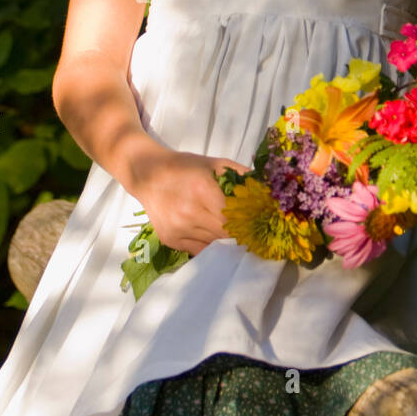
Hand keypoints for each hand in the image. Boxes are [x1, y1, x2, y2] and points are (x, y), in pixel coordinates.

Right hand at [128, 149, 250, 255]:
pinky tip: (214, 237)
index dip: (250, 222)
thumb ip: (243, 176)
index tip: (261, 223)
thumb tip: (268, 193)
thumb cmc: (187, 167)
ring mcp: (178, 229)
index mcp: (204, 190)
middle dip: (241, 234)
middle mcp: (189, 213)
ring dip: (226, 242)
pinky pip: (200, 251)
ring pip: (215, 245)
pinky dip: (211, 246)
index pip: (237, 217)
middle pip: (227, 234)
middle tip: (253, 233)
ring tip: (235, 235)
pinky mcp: (170, 240)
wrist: (148, 174)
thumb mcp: (217, 164)